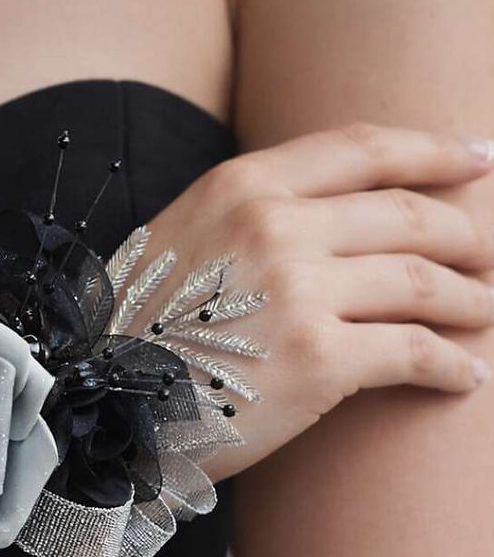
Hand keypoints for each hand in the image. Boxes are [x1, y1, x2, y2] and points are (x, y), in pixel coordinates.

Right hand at [128, 122, 493, 482]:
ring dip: (470, 300)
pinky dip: (453, 365)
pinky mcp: (319, 360)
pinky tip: (466, 376)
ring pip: (424, 280)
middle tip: (488, 255)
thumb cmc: (133, 333)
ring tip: (484, 314)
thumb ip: (242, 215)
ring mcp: (300, 291)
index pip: (361, 149)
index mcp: (241, 188)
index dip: (431, 150)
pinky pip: (415, 351)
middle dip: (466, 233)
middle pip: (408, 214)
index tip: (476, 158)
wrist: (102, 407)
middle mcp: (277, 227)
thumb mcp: (174, 242)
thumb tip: (313, 214)